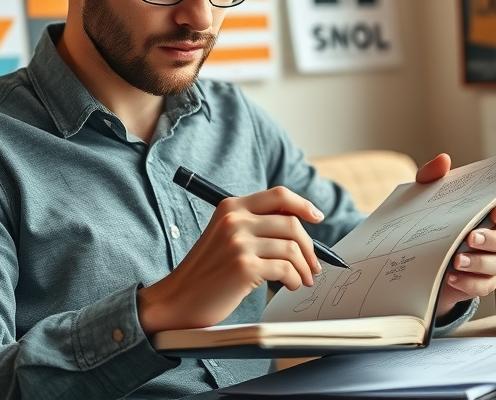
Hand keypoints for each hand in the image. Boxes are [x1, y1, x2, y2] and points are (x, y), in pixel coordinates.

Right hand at [137, 187, 322, 333]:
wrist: (178, 299)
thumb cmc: (206, 272)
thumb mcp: (226, 237)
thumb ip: (254, 226)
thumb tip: (299, 226)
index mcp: (230, 207)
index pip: (278, 195)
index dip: (303, 205)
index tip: (317, 217)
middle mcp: (234, 220)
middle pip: (292, 223)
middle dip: (310, 247)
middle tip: (313, 265)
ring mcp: (238, 243)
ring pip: (292, 248)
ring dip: (304, 268)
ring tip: (302, 280)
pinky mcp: (244, 268)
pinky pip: (285, 269)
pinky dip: (294, 280)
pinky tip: (289, 286)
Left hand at [416, 153, 495, 319]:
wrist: (412, 258)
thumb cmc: (429, 222)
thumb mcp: (424, 198)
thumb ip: (432, 177)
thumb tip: (443, 160)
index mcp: (489, 217)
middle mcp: (495, 241)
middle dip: (492, 240)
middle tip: (471, 238)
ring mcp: (488, 264)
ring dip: (478, 263)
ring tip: (456, 260)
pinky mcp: (476, 284)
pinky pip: (483, 286)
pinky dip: (469, 283)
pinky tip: (451, 277)